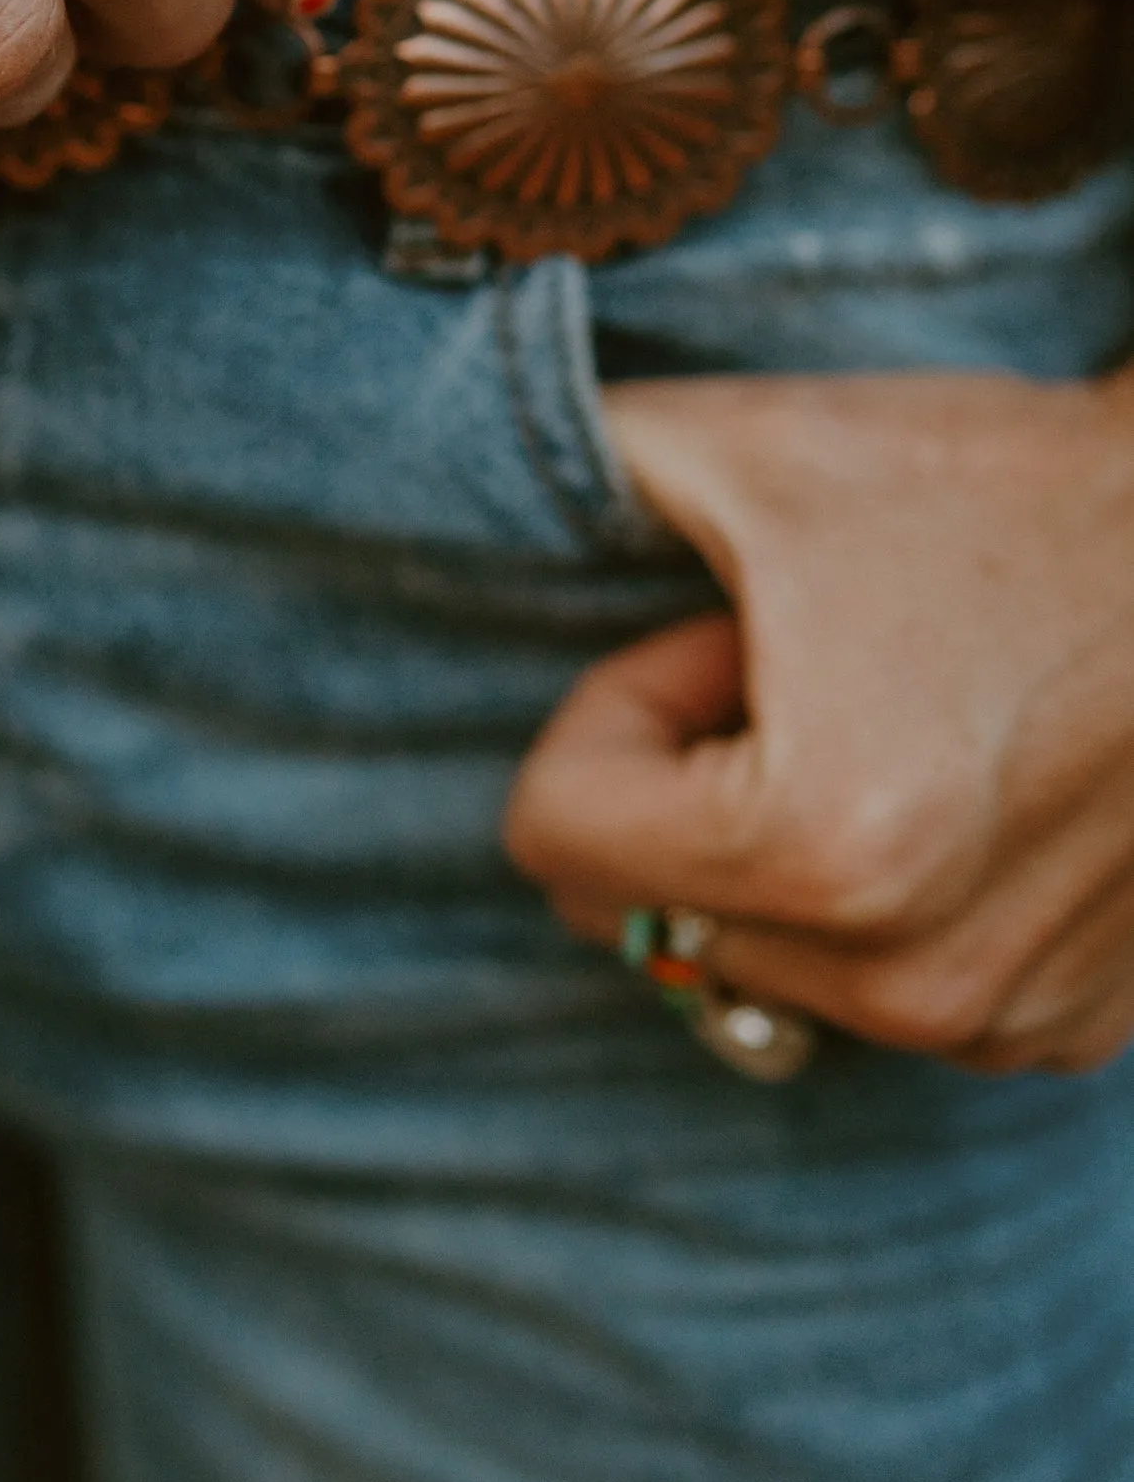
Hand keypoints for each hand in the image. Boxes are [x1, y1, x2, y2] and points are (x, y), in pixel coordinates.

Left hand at [502, 369, 1133, 1072]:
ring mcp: (997, 1022)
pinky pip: (878, 986)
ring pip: (757, 954)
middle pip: (647, 908)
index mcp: (816, 853)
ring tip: (901, 712)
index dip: (619, 706)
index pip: (555, 834)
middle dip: (692, 782)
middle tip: (813, 667)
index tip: (726, 632)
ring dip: (783, 838)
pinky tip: (973, 776)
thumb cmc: (1002, 486)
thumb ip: (575, 462)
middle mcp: (912, 981)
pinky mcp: (1064, 1032)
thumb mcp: (755, 449)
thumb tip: (417, 464)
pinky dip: (885, 894)